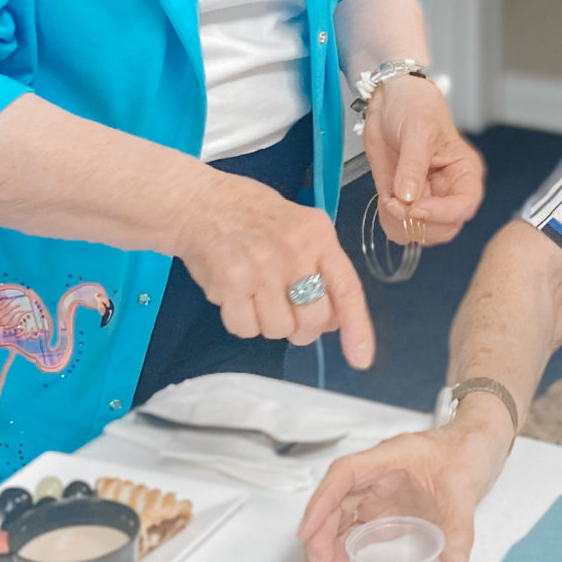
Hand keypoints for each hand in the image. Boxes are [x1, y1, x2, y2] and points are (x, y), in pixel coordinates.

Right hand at [171, 167, 374, 368]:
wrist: (201, 202)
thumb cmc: (254, 216)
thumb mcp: (300, 228)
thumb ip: (321, 269)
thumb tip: (335, 322)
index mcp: (318, 235)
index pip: (347, 289)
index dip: (357, 328)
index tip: (361, 359)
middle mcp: (293, 250)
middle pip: (313, 319)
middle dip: (302, 329)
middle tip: (287, 312)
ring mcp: (260, 267)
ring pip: (278, 329)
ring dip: (268, 323)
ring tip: (256, 295)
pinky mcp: (229, 282)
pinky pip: (245, 328)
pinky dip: (241, 321)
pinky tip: (236, 296)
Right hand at [297, 413, 511, 561]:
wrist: (481, 444)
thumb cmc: (467, 452)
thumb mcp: (465, 490)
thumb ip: (459, 529)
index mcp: (388, 458)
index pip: (344, 475)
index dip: (322, 502)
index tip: (306, 532)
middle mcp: (377, 474)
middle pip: (337, 499)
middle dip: (320, 533)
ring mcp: (381, 490)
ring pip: (343, 513)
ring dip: (328, 541)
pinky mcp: (389, 506)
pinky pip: (360, 524)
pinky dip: (347, 543)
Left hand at [363, 76, 483, 245]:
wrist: (389, 98)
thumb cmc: (415, 105)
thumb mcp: (417, 129)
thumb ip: (413, 165)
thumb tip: (408, 198)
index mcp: (463, 171)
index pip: (465, 206)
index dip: (442, 214)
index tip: (416, 207)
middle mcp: (447, 190)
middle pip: (444, 229)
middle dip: (418, 222)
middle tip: (397, 203)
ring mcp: (425, 197)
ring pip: (420, 233)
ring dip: (400, 223)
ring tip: (389, 198)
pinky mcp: (403, 199)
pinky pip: (399, 226)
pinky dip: (388, 220)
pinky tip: (385, 198)